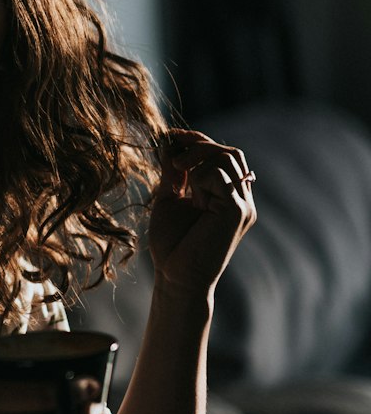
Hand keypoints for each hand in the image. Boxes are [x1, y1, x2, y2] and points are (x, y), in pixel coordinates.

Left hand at [148, 130, 256, 304]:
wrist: (175, 276)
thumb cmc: (172, 244)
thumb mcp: (169, 198)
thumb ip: (174, 172)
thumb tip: (171, 142)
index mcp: (228, 197)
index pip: (222, 156)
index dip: (198, 141)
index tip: (172, 137)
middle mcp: (241, 200)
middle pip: (230, 152)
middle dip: (200, 144)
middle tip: (175, 153)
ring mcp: (243, 206)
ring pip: (228, 157)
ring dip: (198, 158)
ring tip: (179, 176)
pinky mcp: (238, 212)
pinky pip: (221, 174)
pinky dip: (200, 176)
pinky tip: (191, 197)